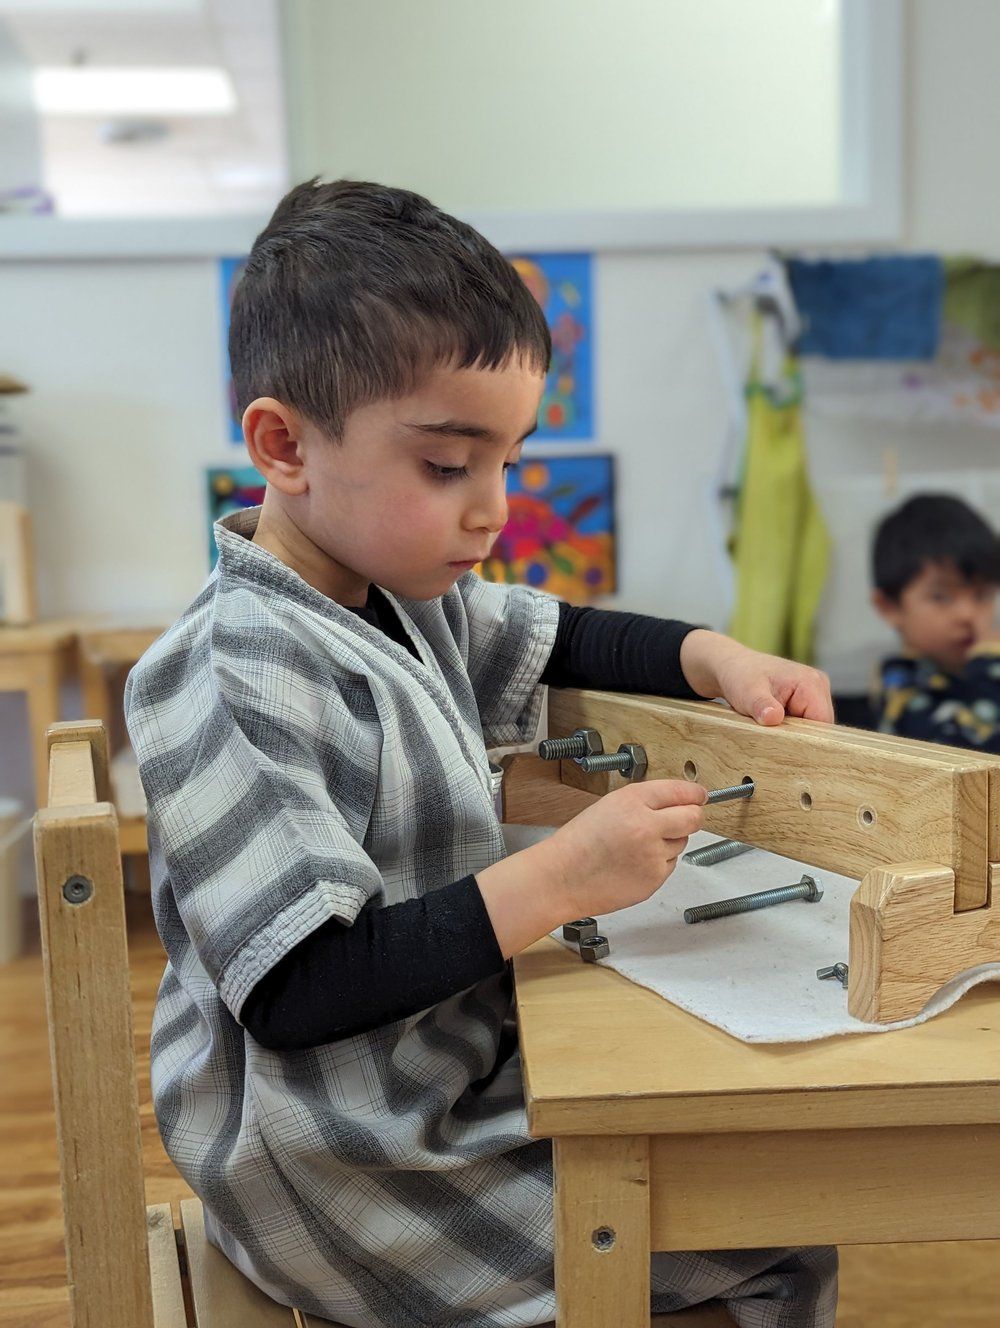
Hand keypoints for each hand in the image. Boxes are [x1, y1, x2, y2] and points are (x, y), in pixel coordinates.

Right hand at [476, 779, 705, 957]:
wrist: (562, 877)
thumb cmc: (579, 843)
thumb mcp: (609, 806)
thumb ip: (645, 802)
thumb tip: (680, 801)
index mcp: (632, 801)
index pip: (679, 791)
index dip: (694, 793)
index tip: (700, 796)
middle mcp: (646, 826)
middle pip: (693, 818)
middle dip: (693, 817)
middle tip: (686, 819)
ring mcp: (653, 855)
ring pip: (681, 843)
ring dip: (669, 843)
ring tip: (637, 847)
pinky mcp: (654, 878)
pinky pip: (669, 865)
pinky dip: (658, 864)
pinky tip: (633, 863)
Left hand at [679, 630, 832, 724]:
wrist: (733, 668)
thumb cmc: (740, 676)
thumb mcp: (747, 692)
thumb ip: (761, 705)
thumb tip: (773, 718)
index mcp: (811, 683)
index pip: (823, 723)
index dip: (807, 739)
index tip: (784, 748)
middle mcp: (818, 687)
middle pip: (820, 727)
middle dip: (798, 737)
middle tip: (772, 739)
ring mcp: (814, 694)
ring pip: (812, 728)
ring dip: (792, 734)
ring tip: (769, 728)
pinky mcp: (805, 702)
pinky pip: (804, 724)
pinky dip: (789, 729)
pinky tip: (773, 725)